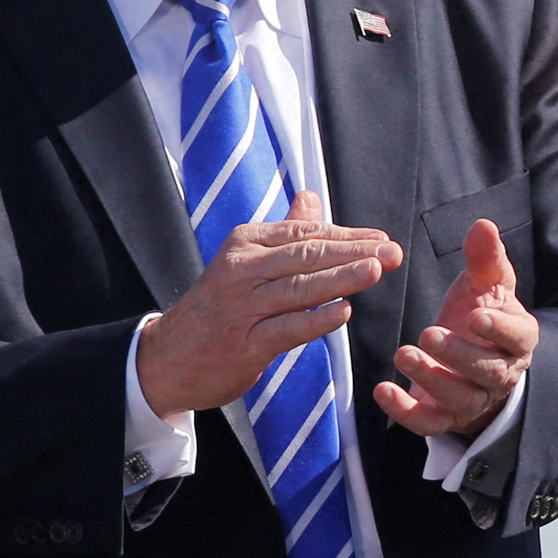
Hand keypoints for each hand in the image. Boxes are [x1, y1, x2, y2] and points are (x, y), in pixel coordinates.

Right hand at [136, 191, 401, 418]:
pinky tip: (344, 312)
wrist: (165, 359)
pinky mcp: (245, 345)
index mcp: (244, 244)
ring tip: (376, 270)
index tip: (382, 238)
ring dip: (341, 278)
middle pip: (306, 256)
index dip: (346, 235)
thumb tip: (310, 198)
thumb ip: (283, 233)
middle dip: (353, 252)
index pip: (304, 234)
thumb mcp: (244, 262)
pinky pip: (286, 329)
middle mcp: (241, 271)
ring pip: (299, 288)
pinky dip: (316, 319)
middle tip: (392, 251)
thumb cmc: (217, 307)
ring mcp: (242, 308)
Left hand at [374, 218, 537, 438]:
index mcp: (518, 339)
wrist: (472, 360)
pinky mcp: (445, 417)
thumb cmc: (479, 315)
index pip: (517, 337)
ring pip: (459, 397)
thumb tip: (483, 224)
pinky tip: (383, 391)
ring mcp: (473, 399)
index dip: (499, 329)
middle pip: (487, 370)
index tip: (476, 316)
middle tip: (428, 334)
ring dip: (432, 378)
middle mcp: (501, 374)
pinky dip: (405, 411)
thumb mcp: (485, 285)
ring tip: (403, 353)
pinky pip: (429, 423)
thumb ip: (485, 258)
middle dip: (458, 354)